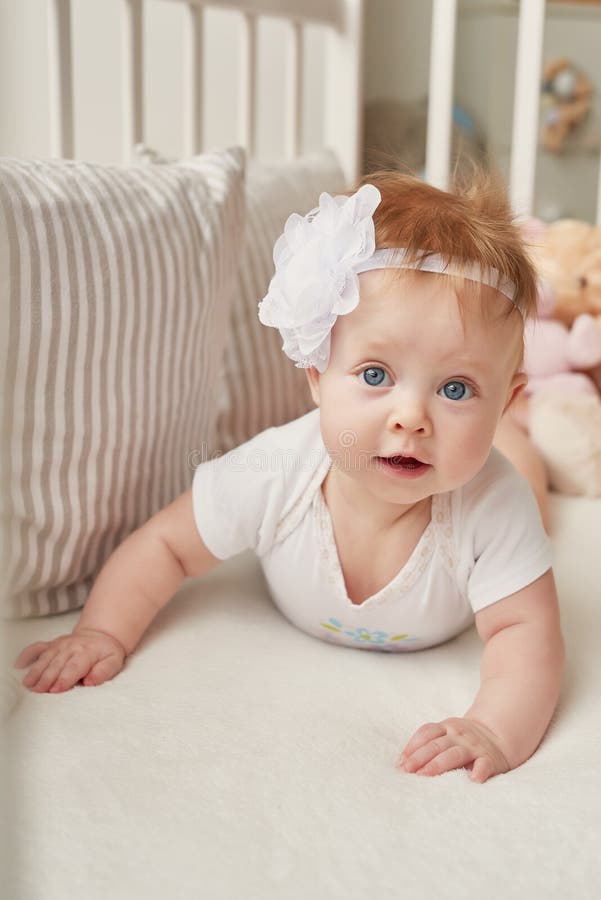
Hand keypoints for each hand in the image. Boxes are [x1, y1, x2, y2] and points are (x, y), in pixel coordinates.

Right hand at [13, 628, 125, 692]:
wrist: (100, 635)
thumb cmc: (106, 652)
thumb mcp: (114, 661)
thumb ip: (104, 671)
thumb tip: (90, 681)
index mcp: (86, 652)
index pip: (74, 667)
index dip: (64, 679)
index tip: (56, 690)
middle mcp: (71, 647)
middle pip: (57, 664)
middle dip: (47, 678)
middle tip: (38, 691)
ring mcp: (59, 645)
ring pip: (45, 658)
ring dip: (36, 671)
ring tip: (28, 684)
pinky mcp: (51, 644)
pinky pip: (37, 648)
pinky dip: (27, 655)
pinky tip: (19, 665)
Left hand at [396, 717, 510, 782]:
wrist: (498, 735)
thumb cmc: (463, 740)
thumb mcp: (447, 734)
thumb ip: (428, 744)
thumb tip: (401, 762)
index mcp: (446, 727)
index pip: (426, 733)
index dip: (412, 746)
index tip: (400, 763)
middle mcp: (458, 735)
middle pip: (436, 745)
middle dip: (419, 758)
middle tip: (406, 772)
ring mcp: (474, 747)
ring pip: (455, 754)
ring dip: (438, 765)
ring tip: (425, 776)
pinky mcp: (490, 760)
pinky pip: (484, 765)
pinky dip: (479, 771)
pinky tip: (473, 779)